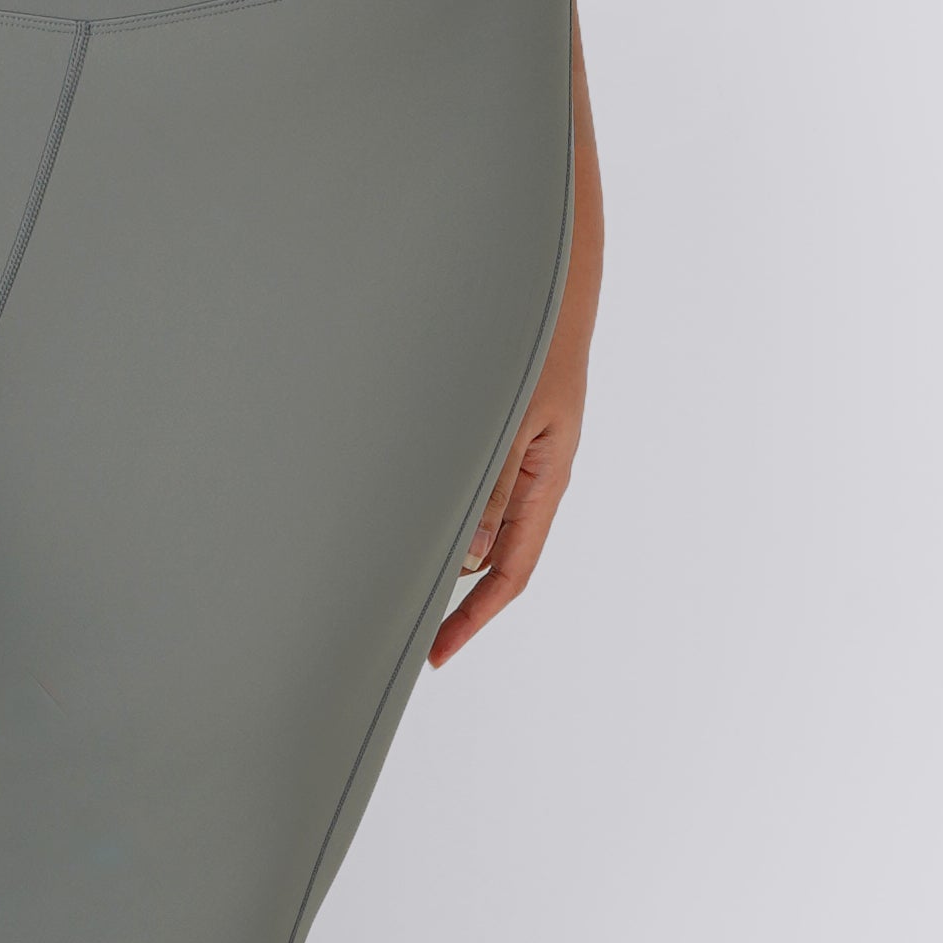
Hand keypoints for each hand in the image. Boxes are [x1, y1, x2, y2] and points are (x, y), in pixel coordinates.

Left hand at [429, 287, 589, 668]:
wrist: (551, 290)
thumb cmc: (537, 345)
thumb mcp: (511, 421)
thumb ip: (488, 486)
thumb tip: (466, 555)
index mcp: (544, 483)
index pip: (511, 573)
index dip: (474, 617)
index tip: (437, 652)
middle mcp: (532, 480)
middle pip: (493, 557)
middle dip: (449, 593)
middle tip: (399, 623)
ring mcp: (517, 460)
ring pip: (477, 523)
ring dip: (441, 547)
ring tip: (391, 571)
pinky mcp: (500, 437)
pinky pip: (472, 488)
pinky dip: (443, 508)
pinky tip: (408, 511)